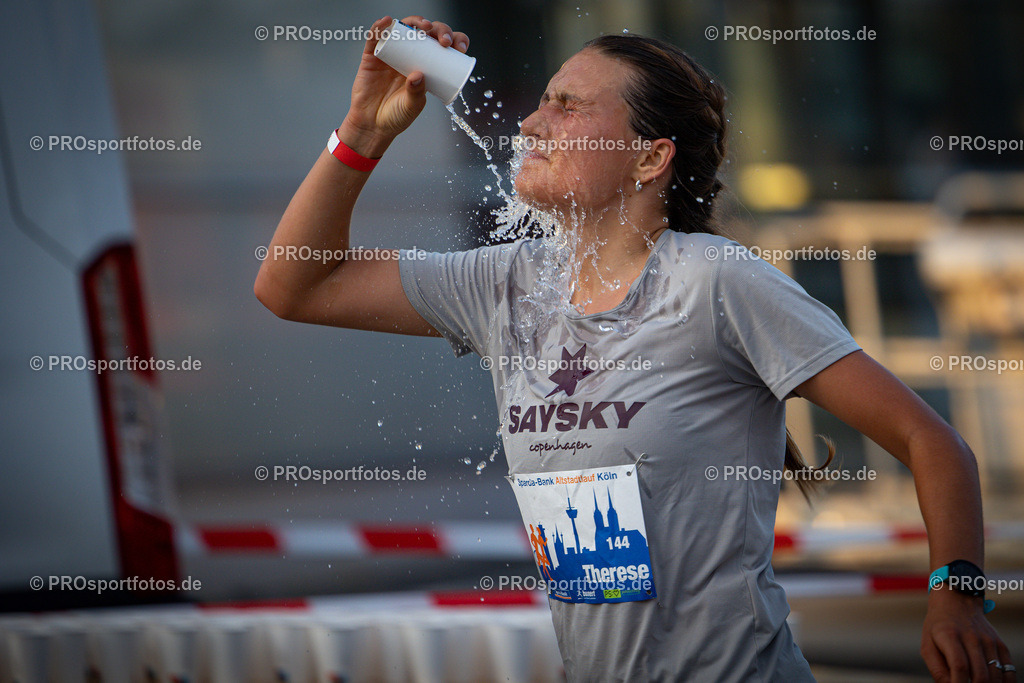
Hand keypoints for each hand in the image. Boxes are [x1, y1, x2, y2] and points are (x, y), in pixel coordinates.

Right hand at [340, 15, 470, 155]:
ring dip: (415, 22)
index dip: (452, 41)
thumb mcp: (413, 106)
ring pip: (404, 29)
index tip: (459, 47)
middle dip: (438, 30)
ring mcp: (391, 53)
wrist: (372, 125)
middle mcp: (410, 55)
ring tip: (423, 27)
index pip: (442, 47)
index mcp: (426, 66)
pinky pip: (375, 37)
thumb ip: (417, 93)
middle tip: (443, 40)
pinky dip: (380, 27)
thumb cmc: (396, 116)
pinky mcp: (372, 56)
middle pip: (426, 33)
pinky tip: (387, 22)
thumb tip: (418, 75)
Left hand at [922, 588, 1014, 681]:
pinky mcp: (1000, 645)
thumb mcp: (927, 645)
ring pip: (995, 676)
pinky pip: (1009, 671)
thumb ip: (936, 669)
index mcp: (949, 636)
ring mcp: (989, 641)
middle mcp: (972, 637)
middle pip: (980, 675)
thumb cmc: (938, 628)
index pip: (959, 666)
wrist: (956, 602)